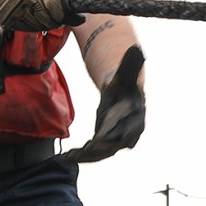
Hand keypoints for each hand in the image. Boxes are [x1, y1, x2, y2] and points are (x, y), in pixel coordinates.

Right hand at [0, 0, 84, 32]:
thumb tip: (80, 10)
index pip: (59, 11)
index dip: (68, 15)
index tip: (73, 16)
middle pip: (50, 21)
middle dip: (56, 19)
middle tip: (54, 13)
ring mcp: (15, 9)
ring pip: (38, 26)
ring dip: (42, 22)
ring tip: (37, 10)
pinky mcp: (5, 18)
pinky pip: (24, 28)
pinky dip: (29, 23)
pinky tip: (26, 12)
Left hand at [64, 45, 146, 163]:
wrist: (123, 95)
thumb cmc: (125, 83)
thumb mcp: (126, 73)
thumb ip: (131, 63)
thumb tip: (136, 48)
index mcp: (137, 116)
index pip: (129, 127)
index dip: (116, 131)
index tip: (103, 136)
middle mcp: (130, 131)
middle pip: (116, 143)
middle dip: (101, 148)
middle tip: (86, 149)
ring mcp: (118, 139)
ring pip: (104, 152)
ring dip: (89, 156)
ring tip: (73, 157)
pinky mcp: (106, 143)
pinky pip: (95, 153)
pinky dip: (82, 156)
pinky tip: (68, 157)